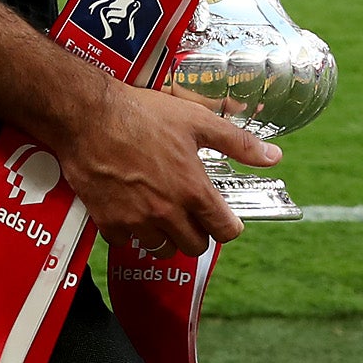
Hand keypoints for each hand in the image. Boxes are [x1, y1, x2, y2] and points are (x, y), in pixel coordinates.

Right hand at [49, 81, 276, 255]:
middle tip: (191, 213)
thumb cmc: (141, 114)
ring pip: (162, 249)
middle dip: (198, 233)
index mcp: (192, 190)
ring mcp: (136, 221)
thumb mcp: (197, 121)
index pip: (224, 231)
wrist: (88, 116)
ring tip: (161, 213)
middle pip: (195, 247)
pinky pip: (127, 242)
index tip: (223, 218)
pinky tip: (131, 210)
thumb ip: (237, 142)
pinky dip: (131, 232)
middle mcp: (167, 212)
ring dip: (166, 236)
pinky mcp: (108, 222)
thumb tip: (274, 156)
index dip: (228, 226)